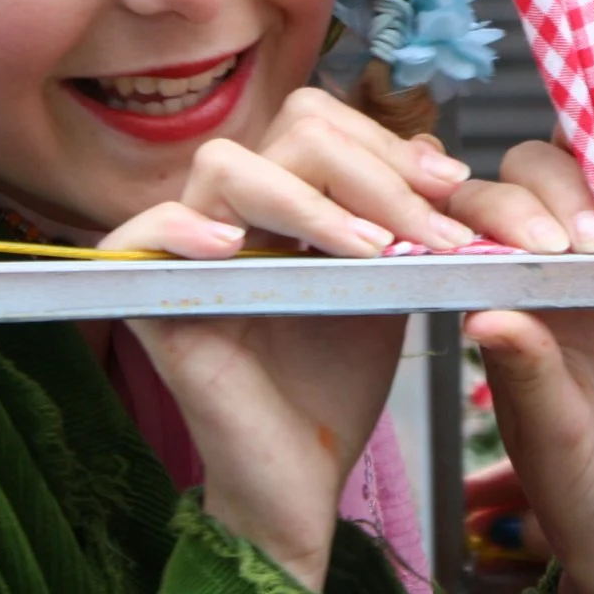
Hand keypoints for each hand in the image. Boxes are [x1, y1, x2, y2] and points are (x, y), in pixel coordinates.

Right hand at [104, 93, 593, 588]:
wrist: (305, 472)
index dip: (389, 145)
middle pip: (291, 129)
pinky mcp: (150, 299)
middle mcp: (231, 207)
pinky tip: (237, 248)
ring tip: (367, 250)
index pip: (325, 121)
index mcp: (284, 194)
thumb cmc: (338, 379)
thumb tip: (436, 154)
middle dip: (374, 172)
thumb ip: (402, 215)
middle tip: (428, 231)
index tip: (452, 190)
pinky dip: (186, 226)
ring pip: (226, 164)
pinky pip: (141, 231)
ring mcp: (185, 250)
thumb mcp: (387, 279)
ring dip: (309, 199)